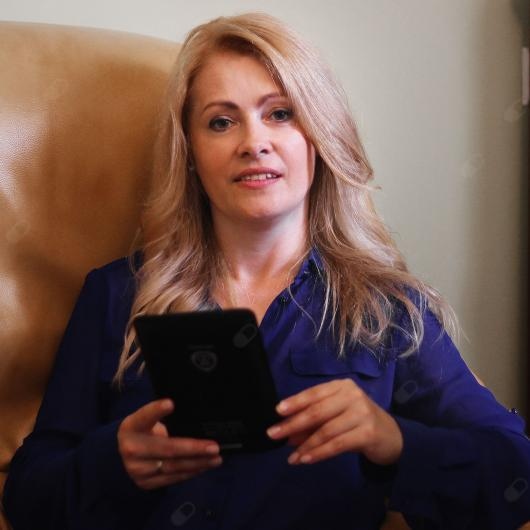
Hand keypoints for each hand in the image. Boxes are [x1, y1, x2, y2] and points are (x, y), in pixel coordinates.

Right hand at [117, 399, 221, 489]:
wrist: (123, 455)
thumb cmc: (144, 431)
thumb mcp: (148, 420)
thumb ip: (164, 418)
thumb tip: (195, 418)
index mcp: (132, 426)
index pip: (145, 416)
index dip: (157, 410)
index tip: (171, 403)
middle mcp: (131, 448)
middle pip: (166, 448)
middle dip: (193, 448)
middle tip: (214, 447)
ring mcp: (137, 469)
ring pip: (173, 466)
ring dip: (198, 463)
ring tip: (215, 458)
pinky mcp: (145, 483)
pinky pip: (172, 478)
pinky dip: (191, 472)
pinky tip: (204, 466)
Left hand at [266, 379, 402, 465]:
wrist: (391, 436)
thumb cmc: (357, 421)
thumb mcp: (335, 417)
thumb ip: (313, 423)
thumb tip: (287, 434)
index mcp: (341, 386)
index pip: (314, 393)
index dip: (295, 402)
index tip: (277, 411)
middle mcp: (352, 395)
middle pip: (317, 411)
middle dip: (293, 424)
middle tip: (274, 434)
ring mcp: (361, 413)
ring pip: (326, 430)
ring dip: (305, 445)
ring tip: (291, 457)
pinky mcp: (368, 432)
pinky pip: (337, 444)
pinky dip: (320, 452)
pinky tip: (306, 460)